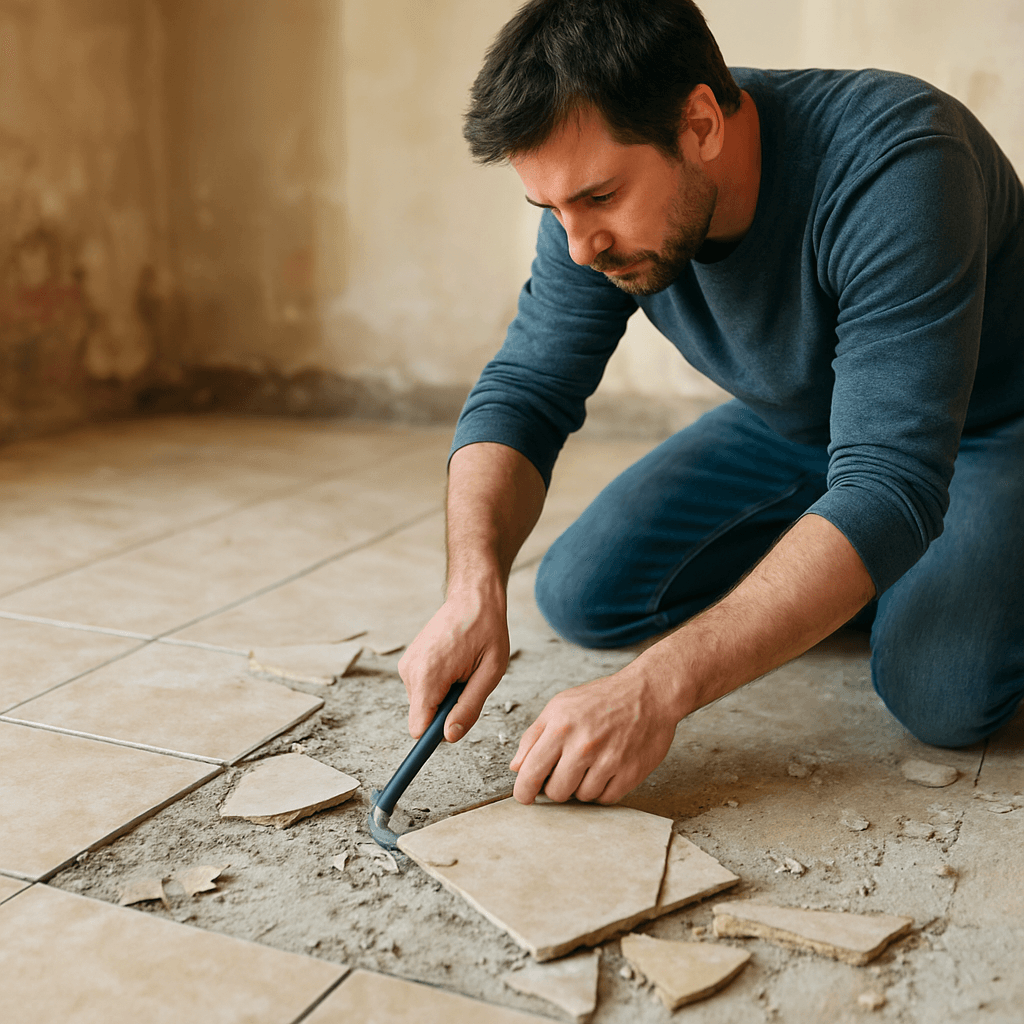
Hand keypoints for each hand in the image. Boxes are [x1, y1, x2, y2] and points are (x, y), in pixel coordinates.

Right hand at [398, 587, 509, 742]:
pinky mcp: (409, 662)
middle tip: (468, 684)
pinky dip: (439, 684)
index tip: (451, 730)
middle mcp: (410, 671)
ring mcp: (407, 665)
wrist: (472, 597)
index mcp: (429, 675)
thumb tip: (449, 737)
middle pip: (422, 717)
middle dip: (446, 711)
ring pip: (423, 703)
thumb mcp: (490, 672)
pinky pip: (422, 689)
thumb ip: (469, 707)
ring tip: (462, 669)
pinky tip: (453, 663)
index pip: (418, 727)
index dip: (435, 735)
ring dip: (444, 696)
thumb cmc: (486, 630)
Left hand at [509, 667, 679, 804]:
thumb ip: (534, 736)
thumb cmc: (602, 699)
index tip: (526, 795)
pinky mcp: (630, 773)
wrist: (648, 693)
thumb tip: (517, 767)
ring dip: (581, 787)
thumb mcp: (560, 706)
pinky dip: (603, 790)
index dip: (524, 791)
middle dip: (556, 787)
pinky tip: (606, 770)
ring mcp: (609, 760)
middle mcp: (584, 745)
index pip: (531, 772)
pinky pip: (606, 799)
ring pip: (582, 797)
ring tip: (590, 765)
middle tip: (564, 772)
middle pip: (556, 792)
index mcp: (561, 727)